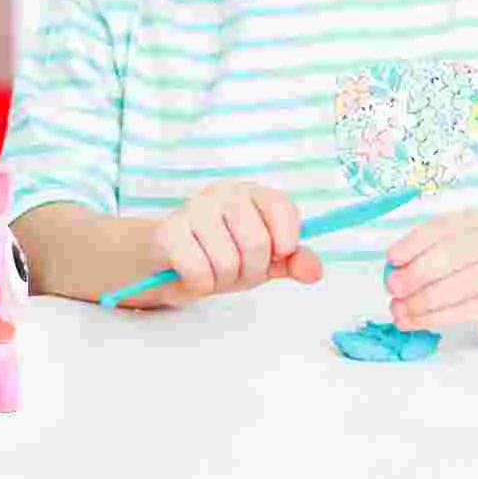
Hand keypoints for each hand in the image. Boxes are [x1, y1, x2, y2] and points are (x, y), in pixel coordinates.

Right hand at [144, 181, 322, 304]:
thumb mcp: (261, 260)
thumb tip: (314, 270)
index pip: (282, 207)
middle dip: (250, 271)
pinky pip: (199, 271)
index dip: (285, 241)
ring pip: (227, 261)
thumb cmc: (217, 254)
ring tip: (211, 271)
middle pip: (257, 242)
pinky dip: (199, 284)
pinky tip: (190, 274)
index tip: (274, 255)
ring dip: (222, 280)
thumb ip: (292, 262)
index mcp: (249, 193)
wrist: (163, 259)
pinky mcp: (167, 231)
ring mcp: (192, 208)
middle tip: (235, 269)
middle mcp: (221, 193)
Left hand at [386, 211, 477, 333]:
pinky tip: (414, 322)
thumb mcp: (451, 245)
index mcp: (477, 222)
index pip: (442, 228)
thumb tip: (393, 270)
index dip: (414, 243)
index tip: (390, 259)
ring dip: (422, 302)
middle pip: (451, 256)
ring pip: (459, 288)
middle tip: (391, 288)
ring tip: (397, 310)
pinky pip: (467, 312)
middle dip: (416, 274)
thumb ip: (424, 252)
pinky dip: (435, 319)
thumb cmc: (472, 262)